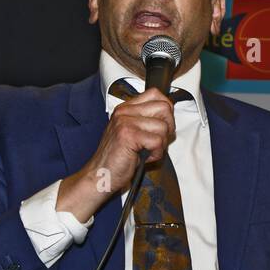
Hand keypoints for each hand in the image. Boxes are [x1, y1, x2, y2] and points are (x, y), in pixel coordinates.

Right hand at [57, 87, 174, 222]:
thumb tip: (169, 114)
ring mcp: (125, 122)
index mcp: (126, 108)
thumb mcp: (132, 132)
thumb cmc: (118, 157)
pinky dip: (156, 153)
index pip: (156, 94)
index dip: (166, 111)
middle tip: (154, 141)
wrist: (99, 175)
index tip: (160, 126)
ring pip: (163, 126)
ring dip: (160, 144)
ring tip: (145, 150)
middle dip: (167, 127)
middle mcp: (124, 112)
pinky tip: (143, 157)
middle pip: (164, 108)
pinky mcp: (128, 135)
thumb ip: (147, 120)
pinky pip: (158, 141)